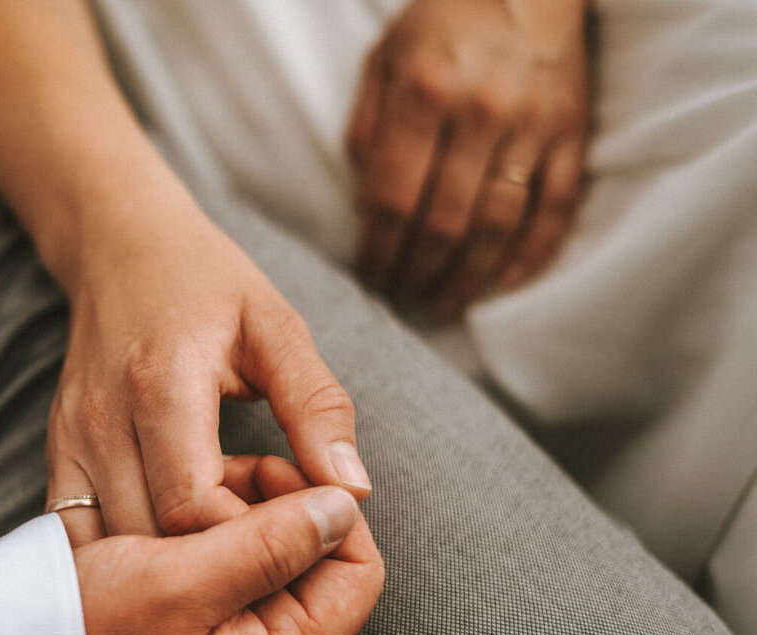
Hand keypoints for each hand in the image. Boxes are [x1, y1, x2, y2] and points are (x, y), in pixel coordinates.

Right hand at [47, 193, 370, 543]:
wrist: (122, 246)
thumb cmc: (208, 283)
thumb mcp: (277, 329)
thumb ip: (316, 407)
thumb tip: (352, 489)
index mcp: (161, 383)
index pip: (194, 502)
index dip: (249, 543)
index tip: (297, 545)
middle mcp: (101, 420)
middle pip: (150, 535)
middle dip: (214, 566)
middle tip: (270, 562)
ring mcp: (70, 440)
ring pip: (112, 546)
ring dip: (171, 566)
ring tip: (226, 553)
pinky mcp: (57, 453)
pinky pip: (81, 531)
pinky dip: (127, 554)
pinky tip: (172, 544)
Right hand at [63, 457, 383, 634]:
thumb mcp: (183, 583)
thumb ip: (273, 543)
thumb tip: (345, 504)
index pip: (358, 570)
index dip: (325, 510)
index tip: (273, 470)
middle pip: (313, 561)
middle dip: (274, 509)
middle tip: (216, 477)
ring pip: (265, 558)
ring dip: (233, 517)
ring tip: (176, 503)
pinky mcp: (194, 629)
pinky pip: (222, 570)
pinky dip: (202, 538)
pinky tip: (158, 528)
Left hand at [346, 0, 589, 319]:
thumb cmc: (442, 21)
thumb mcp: (383, 59)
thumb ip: (367, 131)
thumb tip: (365, 209)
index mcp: (423, 91)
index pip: (392, 198)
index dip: (378, 251)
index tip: (369, 277)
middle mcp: (480, 111)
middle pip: (443, 223)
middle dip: (417, 274)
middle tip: (401, 300)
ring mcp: (533, 124)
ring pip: (498, 226)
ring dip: (466, 278)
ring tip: (442, 304)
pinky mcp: (572, 131)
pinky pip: (556, 208)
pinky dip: (530, 255)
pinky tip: (501, 284)